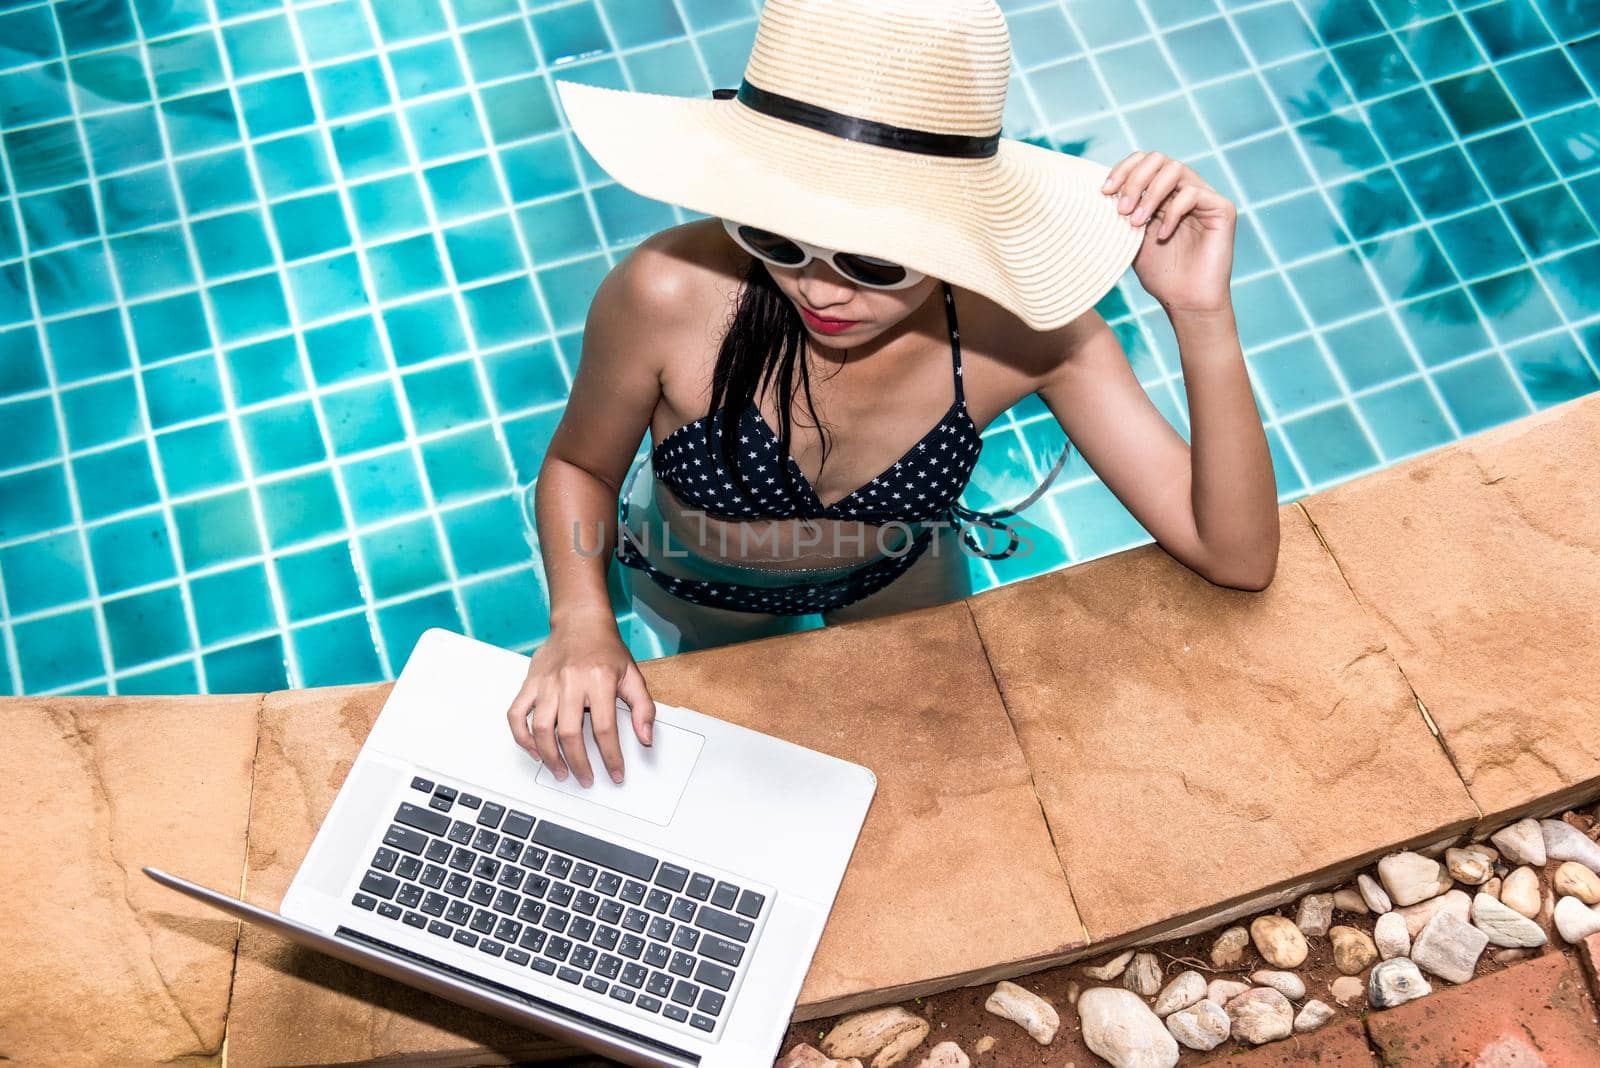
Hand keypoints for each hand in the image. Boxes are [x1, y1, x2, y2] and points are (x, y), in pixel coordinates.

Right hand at [505, 611, 655, 787]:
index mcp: (599, 680)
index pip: (604, 728)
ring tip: (560, 772)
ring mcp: (546, 683)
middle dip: (578, 764)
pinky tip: (534, 750)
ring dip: (550, 757)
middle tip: (585, 779)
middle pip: (570, 734)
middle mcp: (570, 682)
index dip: (610, 756)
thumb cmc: (606, 649)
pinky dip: (522, 736)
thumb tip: (645, 738)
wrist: (580, 620)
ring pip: (542, 729)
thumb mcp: (632, 675)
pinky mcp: (530, 682)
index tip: (615, 773)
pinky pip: (517, 714)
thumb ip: (642, 708)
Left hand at [1101, 150, 1235, 314]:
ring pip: (1175, 169)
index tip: (1104, 192)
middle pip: (1158, 158)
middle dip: (1134, 180)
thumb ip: (1122, 212)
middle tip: (1121, 211)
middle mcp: (1184, 189)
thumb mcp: (1131, 239)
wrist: (1186, 301)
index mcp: (1163, 192)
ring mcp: (1204, 196)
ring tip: (1136, 222)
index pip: (1143, 162)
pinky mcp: (1222, 208)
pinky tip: (1161, 236)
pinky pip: (1193, 194)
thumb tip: (1098, 189)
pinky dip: (1172, 213)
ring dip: (1150, 194)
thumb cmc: (1160, 274)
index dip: (1122, 170)